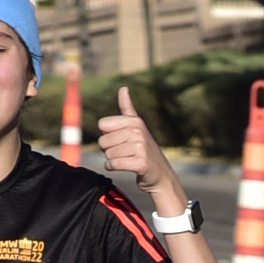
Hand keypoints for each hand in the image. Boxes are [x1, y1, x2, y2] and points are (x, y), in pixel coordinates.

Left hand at [94, 84, 178, 210]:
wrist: (161, 175)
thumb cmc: (144, 150)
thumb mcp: (137, 127)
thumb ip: (127, 108)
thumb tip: (123, 88)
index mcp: (135, 122)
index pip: (102, 125)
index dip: (107, 135)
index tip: (120, 140)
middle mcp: (138, 132)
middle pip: (103, 141)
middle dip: (109, 150)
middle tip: (124, 153)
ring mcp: (141, 148)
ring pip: (108, 154)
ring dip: (113, 160)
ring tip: (127, 159)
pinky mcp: (141, 163)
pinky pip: (114, 164)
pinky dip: (114, 168)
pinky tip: (124, 167)